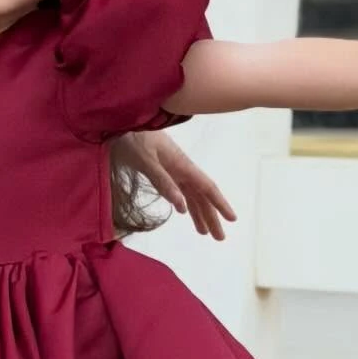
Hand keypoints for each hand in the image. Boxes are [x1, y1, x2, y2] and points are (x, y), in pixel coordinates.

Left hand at [120, 131, 236, 240]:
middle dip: (212, 216)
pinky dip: (186, 203)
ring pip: (191, 194)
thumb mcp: (146, 161)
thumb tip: (182, 207)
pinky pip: (179, 190)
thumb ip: (163, 182)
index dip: (219, 204)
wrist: (125, 120)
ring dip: (199, 213)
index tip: (232, 219)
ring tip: (205, 233)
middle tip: (219, 238)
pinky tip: (187, 212)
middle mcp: (181, 168)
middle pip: (201, 196)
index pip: (206, 188)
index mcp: (182, 165)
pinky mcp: (163, 169)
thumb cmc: (134, 138)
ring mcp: (173, 169)